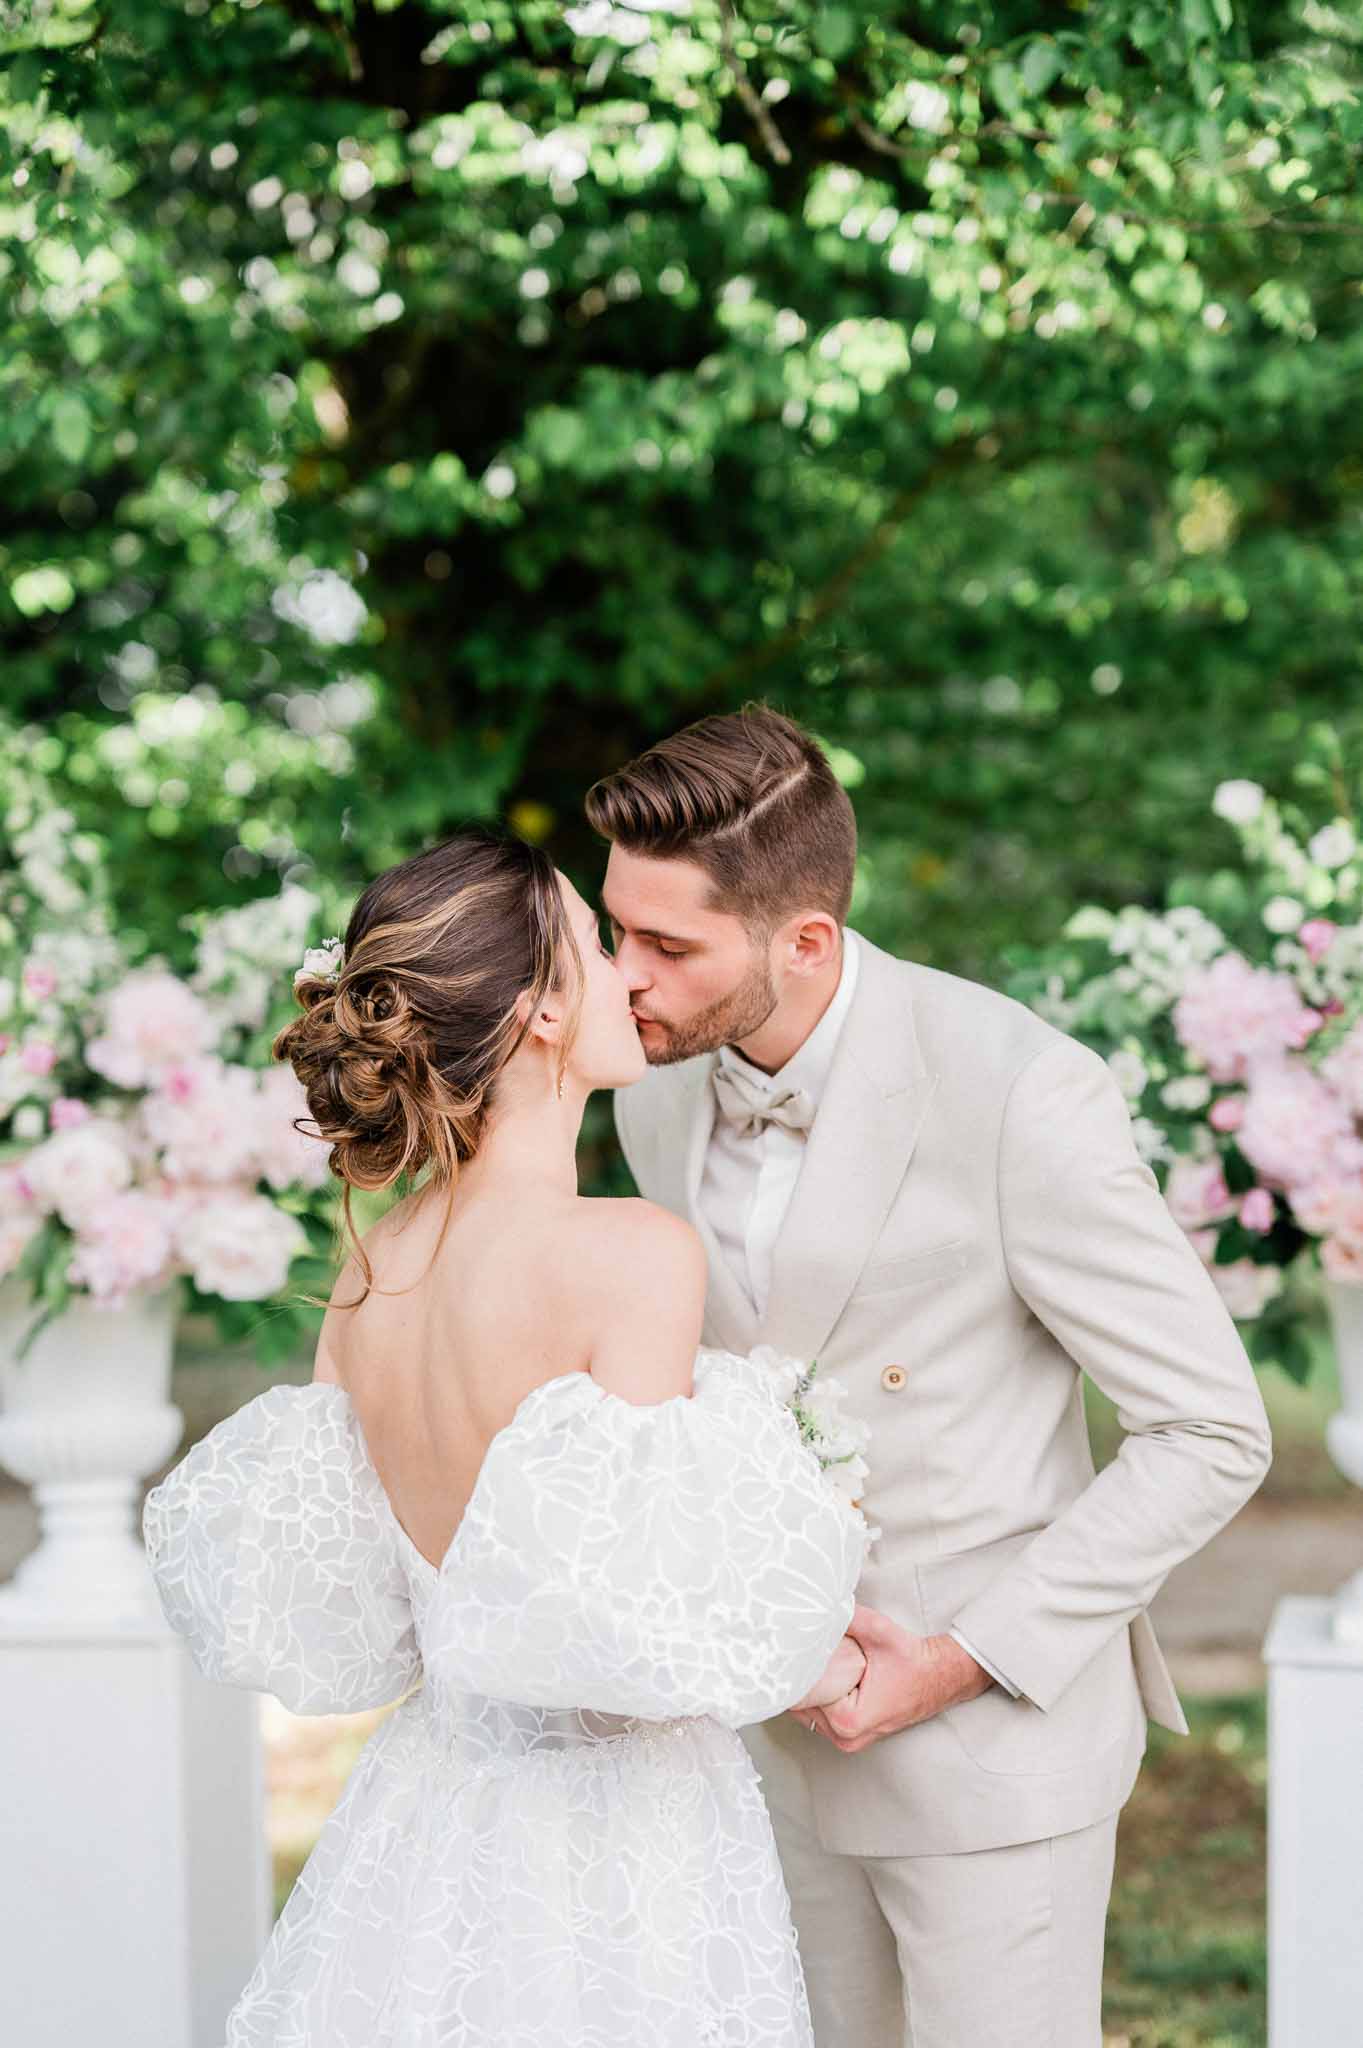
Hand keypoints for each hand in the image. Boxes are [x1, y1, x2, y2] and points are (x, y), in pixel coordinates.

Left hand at [787, 1604, 994, 1752]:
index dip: (797, 1670)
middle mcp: (846, 1737)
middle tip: (801, 1652)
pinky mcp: (853, 1735)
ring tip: (815, 1662)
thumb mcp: (879, 1631)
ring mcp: (850, 1741)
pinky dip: (820, 1697)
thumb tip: (818, 1607)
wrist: (942, 1675)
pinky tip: (824, 1676)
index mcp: (848, 1720)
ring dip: (810, 1689)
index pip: (801, 1695)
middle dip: (801, 1679)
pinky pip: (823, 1716)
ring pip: (810, 1713)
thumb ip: (846, 1617)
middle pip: (802, 1706)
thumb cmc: (915, 1660)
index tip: (793, 1651)